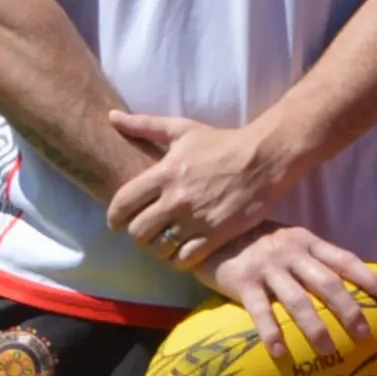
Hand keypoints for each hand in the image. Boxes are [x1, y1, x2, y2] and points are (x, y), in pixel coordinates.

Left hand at [109, 111, 287, 267]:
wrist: (265, 158)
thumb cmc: (222, 143)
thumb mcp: (182, 130)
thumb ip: (144, 125)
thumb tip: (111, 115)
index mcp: (164, 173)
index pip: (123, 204)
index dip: (114, 218)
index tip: (116, 223)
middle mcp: (176, 199)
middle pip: (138, 232)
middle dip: (138, 235)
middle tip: (146, 233)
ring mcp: (197, 219)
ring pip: (160, 248)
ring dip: (158, 249)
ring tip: (165, 243)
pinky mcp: (217, 234)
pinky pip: (186, 258)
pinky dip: (179, 259)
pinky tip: (183, 253)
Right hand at [202, 224, 376, 361]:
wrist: (208, 232)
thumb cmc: (254, 240)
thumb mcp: (288, 240)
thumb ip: (312, 257)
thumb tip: (346, 281)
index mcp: (306, 241)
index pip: (344, 259)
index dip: (368, 276)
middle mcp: (290, 253)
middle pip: (327, 284)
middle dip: (349, 311)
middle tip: (365, 336)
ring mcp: (266, 267)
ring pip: (299, 301)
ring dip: (317, 329)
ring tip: (331, 352)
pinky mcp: (242, 282)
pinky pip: (260, 312)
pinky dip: (272, 333)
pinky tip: (281, 353)